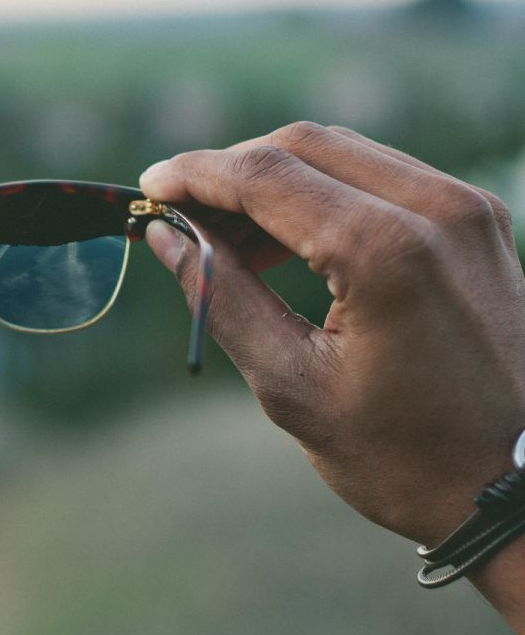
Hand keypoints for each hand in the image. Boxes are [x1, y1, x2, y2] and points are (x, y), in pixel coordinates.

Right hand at [139, 122, 524, 550]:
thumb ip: (221, 297)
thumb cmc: (406, 456)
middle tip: (180, 213)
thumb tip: (164, 236)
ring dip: (275, 180)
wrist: (521, 489)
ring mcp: (467, 208)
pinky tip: (287, 241)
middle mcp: (437, 209)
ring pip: (343, 152)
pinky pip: (382, 174)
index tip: (148, 188)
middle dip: (229, 170)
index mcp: (387, 251)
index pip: (265, 175)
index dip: (195, 175)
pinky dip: (322, 192)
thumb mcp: (293, 386)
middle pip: (303, 145)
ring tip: (226, 237)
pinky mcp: (479, 220)